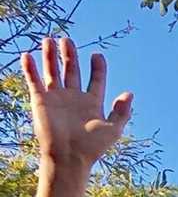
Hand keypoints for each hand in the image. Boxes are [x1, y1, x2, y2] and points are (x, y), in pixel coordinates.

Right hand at [21, 39, 132, 196]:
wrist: (69, 157)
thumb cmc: (92, 146)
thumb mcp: (113, 129)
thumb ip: (122, 111)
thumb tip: (130, 93)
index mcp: (92, 103)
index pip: (96, 80)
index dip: (97, 68)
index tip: (98, 55)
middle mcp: (74, 98)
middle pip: (72, 71)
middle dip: (70, 55)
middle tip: (67, 40)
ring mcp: (57, 98)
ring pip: (53, 72)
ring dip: (50, 56)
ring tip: (49, 39)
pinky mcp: (41, 100)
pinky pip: (34, 81)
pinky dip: (30, 68)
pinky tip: (27, 55)